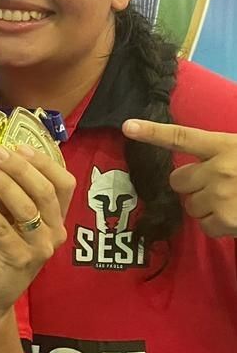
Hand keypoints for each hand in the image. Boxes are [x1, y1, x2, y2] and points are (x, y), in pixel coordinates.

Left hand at [0, 145, 73, 315]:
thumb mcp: (1, 212)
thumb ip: (2, 191)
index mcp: (56, 216)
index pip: (64, 183)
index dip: (44, 162)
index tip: (18, 146)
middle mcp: (55, 231)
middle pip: (45, 191)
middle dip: (19, 168)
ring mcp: (40, 248)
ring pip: (27, 208)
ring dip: (3, 183)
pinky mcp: (20, 260)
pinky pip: (3, 229)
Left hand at [124, 118, 236, 237]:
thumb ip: (221, 155)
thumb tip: (201, 169)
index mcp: (224, 145)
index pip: (181, 136)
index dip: (152, 132)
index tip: (127, 126)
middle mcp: (218, 168)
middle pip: (179, 180)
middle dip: (192, 186)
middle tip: (216, 187)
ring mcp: (220, 195)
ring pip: (190, 205)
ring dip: (205, 206)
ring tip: (231, 202)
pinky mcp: (226, 219)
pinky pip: (204, 225)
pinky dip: (216, 225)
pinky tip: (234, 218)